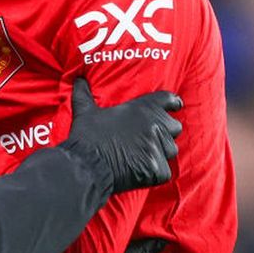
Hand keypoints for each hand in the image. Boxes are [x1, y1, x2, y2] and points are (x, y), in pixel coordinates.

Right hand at [61, 79, 181, 192]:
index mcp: (142, 108)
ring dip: (161, 153)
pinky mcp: (158, 169)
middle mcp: (155, 125)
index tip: (175, 106)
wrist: (86, 166)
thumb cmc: (87, 137)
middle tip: (150, 138)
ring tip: (143, 156)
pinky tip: (140, 172)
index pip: (169, 99)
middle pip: (175, 127)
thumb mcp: (85, 111)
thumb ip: (84, 93)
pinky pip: (164, 171)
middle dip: (166, 132)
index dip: (173, 103)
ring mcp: (158, 148)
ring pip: (171, 149)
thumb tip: (78, 79)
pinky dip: (154, 173)